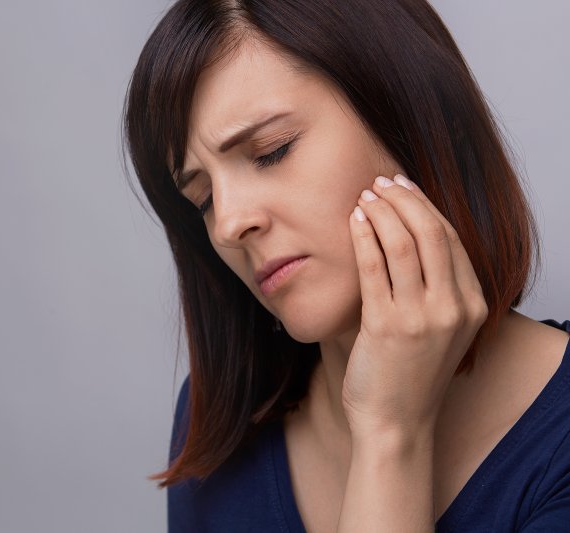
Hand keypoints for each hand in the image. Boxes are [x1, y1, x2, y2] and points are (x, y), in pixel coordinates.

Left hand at [343, 174, 488, 435]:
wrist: (395, 422)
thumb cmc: (410, 373)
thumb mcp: (439, 328)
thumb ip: (432, 286)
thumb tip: (404, 232)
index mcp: (472, 304)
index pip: (451, 238)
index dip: (425, 206)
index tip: (403, 187)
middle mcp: (454, 307)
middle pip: (431, 232)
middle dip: (403, 198)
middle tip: (380, 182)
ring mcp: (422, 316)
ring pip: (403, 242)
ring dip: (380, 211)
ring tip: (363, 196)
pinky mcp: (387, 325)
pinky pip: (373, 266)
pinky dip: (363, 236)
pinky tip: (353, 221)